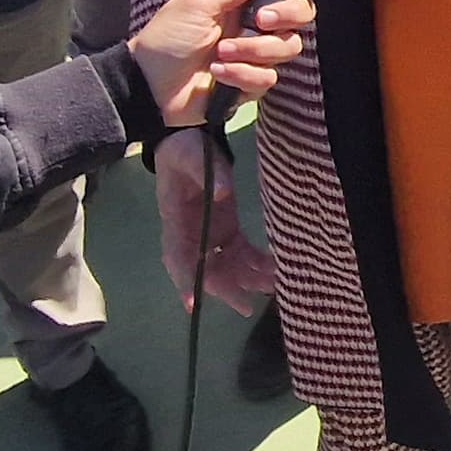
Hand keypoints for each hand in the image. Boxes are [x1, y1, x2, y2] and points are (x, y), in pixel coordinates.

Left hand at [127, 0, 321, 128]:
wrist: (149, 86)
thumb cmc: (167, 37)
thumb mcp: (199, 3)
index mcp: (244, 1)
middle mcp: (256, 26)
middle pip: (300, 15)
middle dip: (287, 14)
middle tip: (260, 20)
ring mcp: (255, 56)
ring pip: (287, 48)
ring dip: (254, 50)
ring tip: (221, 54)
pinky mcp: (251, 85)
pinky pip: (267, 78)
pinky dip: (242, 75)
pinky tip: (218, 74)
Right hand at [154, 129, 274, 314]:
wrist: (188, 143)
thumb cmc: (185, 152)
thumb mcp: (192, 156)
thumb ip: (208, 173)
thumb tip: (222, 192)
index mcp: (175, 223)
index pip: (178, 258)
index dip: (185, 280)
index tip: (192, 303)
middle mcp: (192, 238)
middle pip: (205, 271)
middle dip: (225, 290)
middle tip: (245, 307)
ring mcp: (210, 237)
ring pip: (227, 268)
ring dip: (247, 281)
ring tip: (272, 288)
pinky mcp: (227, 231)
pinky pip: (242, 255)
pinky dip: (258, 264)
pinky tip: (275, 269)